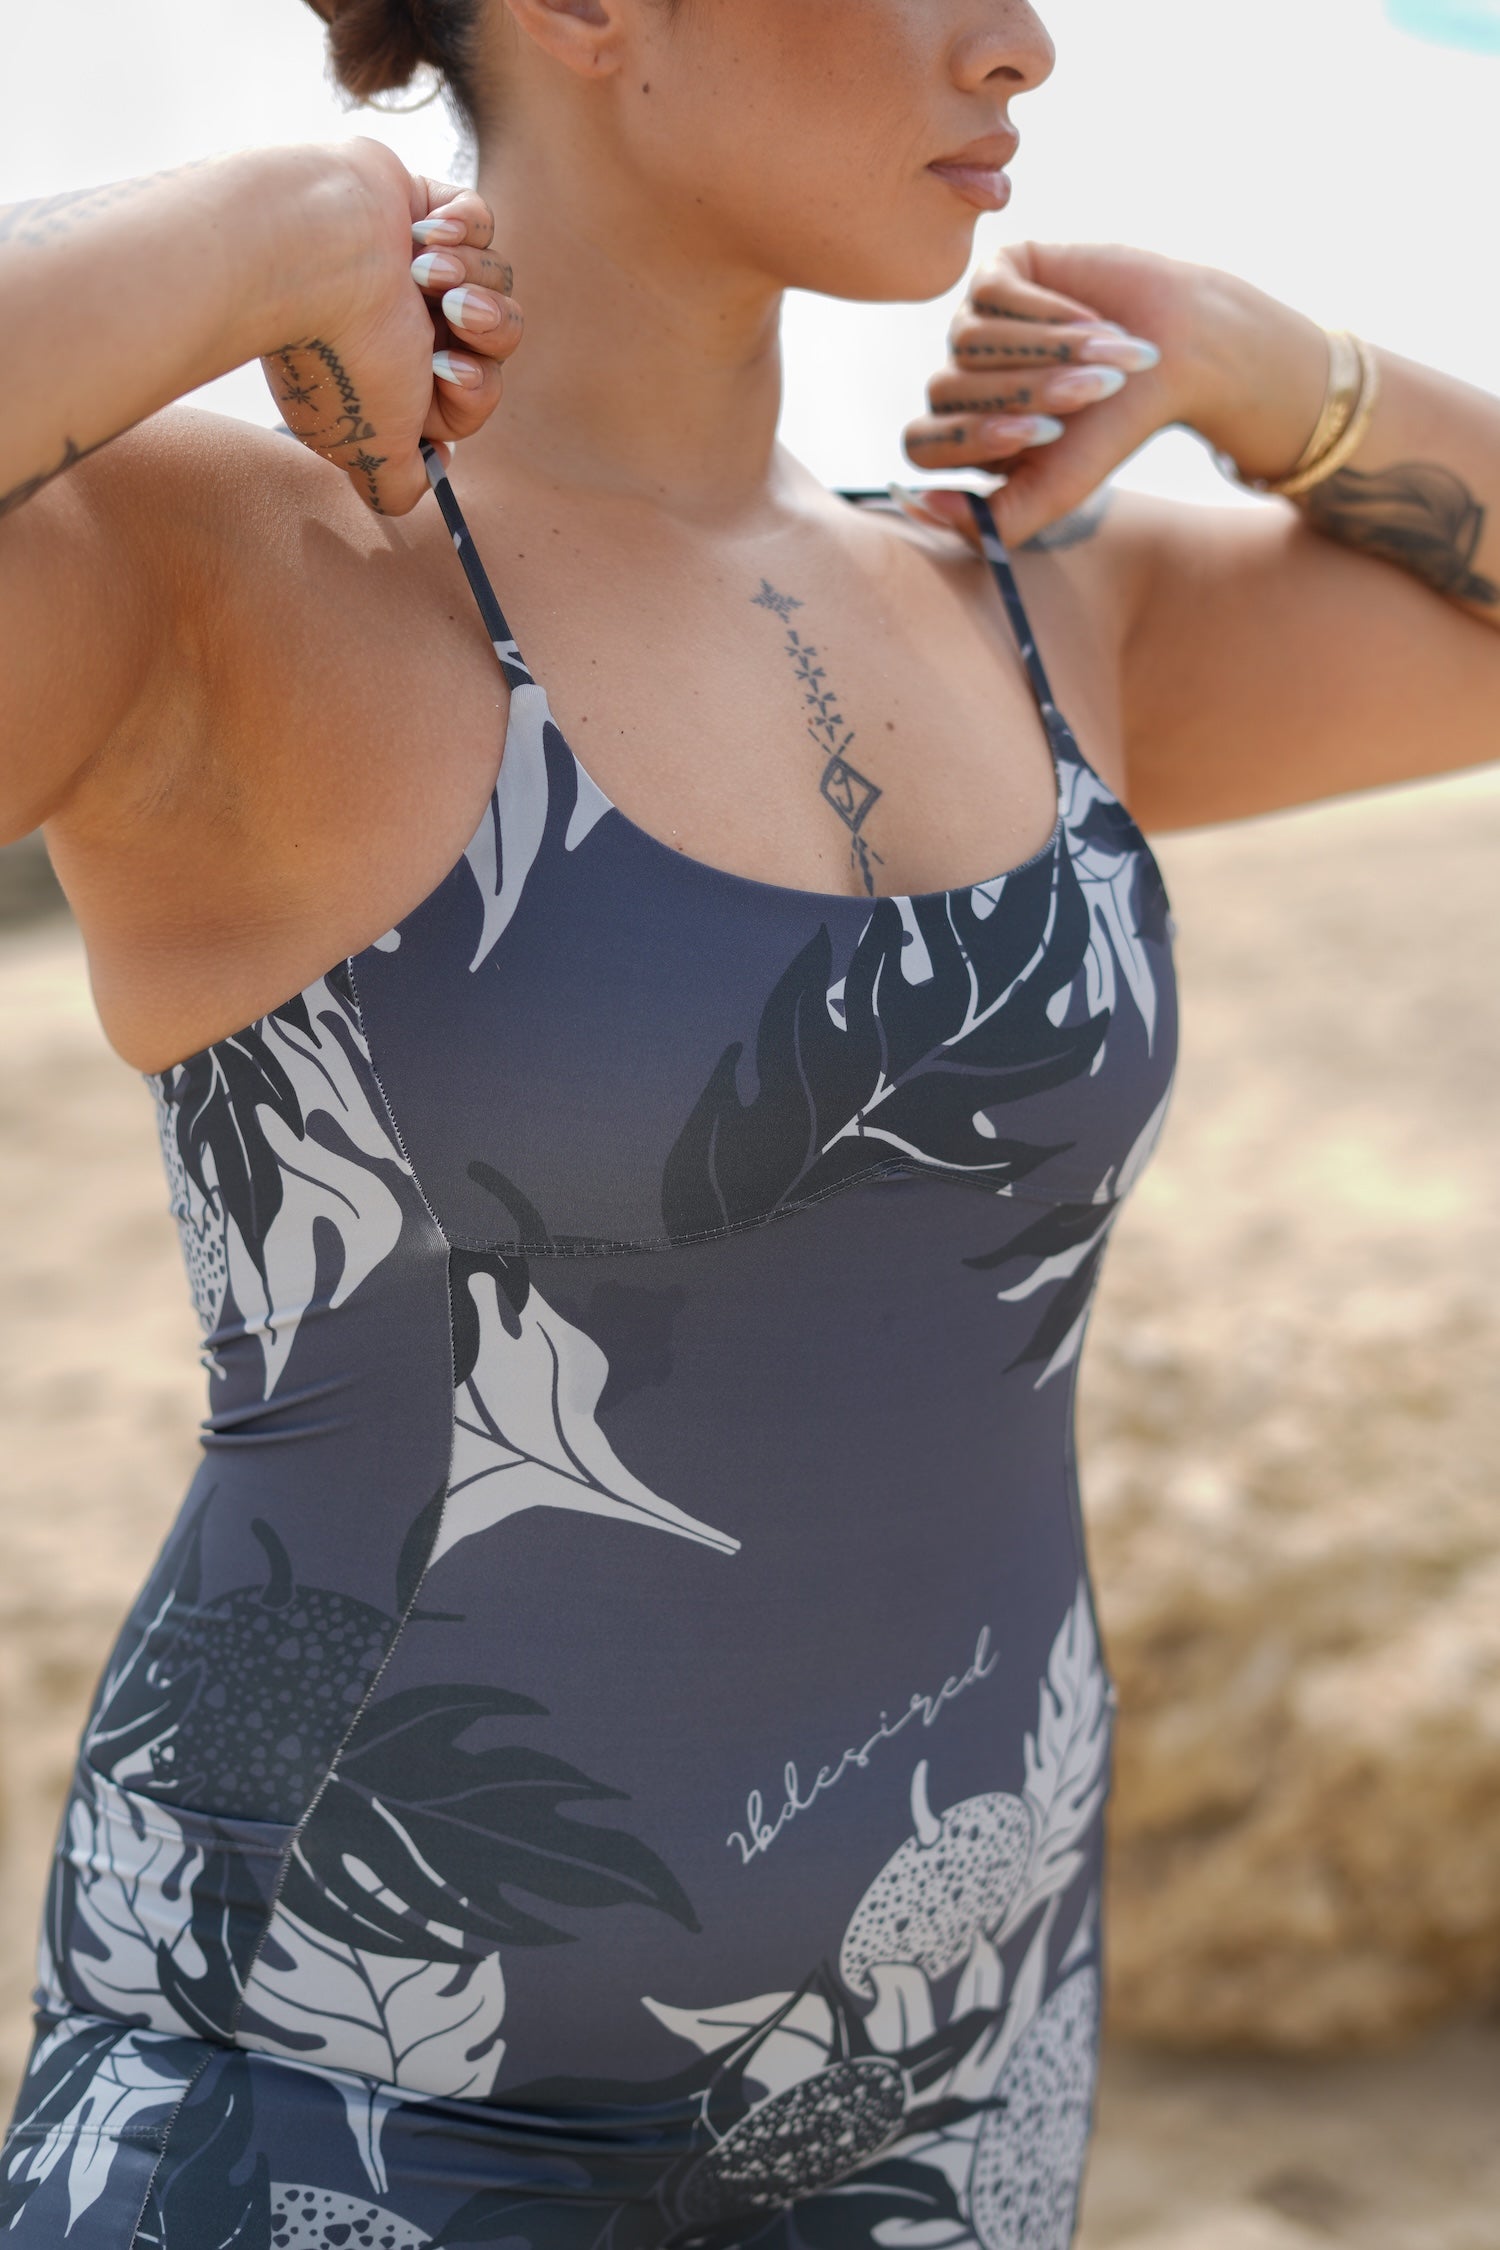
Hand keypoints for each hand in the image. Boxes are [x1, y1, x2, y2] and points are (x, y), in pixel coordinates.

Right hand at [259, 138, 522, 516]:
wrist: (314, 256)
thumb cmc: (343, 355)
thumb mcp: (374, 453)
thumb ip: (398, 486)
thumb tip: (433, 475)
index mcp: (397, 377)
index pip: (477, 392)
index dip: (476, 388)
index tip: (442, 373)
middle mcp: (406, 323)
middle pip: (499, 337)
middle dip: (485, 329)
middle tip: (448, 314)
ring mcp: (414, 263)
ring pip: (496, 280)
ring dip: (468, 277)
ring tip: (421, 270)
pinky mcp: (419, 206)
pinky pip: (480, 220)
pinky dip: (461, 228)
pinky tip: (421, 235)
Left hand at [898, 241, 1219, 548]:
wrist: (1175, 354)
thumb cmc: (1114, 426)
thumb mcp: (1057, 491)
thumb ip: (994, 522)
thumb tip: (926, 506)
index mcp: (963, 437)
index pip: (920, 444)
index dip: (974, 438)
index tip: (1045, 434)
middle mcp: (959, 380)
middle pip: (944, 392)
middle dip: (1025, 395)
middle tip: (1091, 394)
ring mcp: (971, 325)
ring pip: (969, 343)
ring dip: (1049, 354)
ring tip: (1108, 358)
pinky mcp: (996, 275)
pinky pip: (993, 296)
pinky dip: (1050, 313)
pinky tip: (1095, 322)